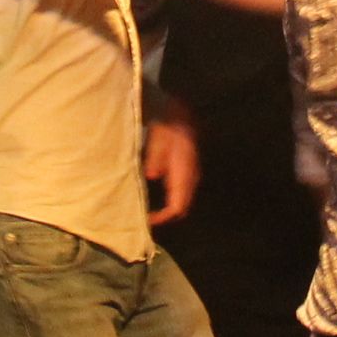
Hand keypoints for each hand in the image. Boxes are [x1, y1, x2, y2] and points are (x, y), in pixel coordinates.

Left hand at [144, 110, 200, 225]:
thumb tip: (152, 175)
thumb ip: (155, 158)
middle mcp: (191, 178)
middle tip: (145, 219)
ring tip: (147, 212)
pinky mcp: (186, 173)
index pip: (178, 205)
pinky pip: (180, 193)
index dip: (164, 217)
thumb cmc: (165, 126)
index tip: (147, 221)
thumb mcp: (157, 140)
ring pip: (182, 201)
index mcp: (184, 172)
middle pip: (182, 207)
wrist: (178, 114)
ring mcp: (190, 176)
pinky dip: (169, 200)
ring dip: (167, 209)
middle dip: (165, 216)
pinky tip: (153, 199)